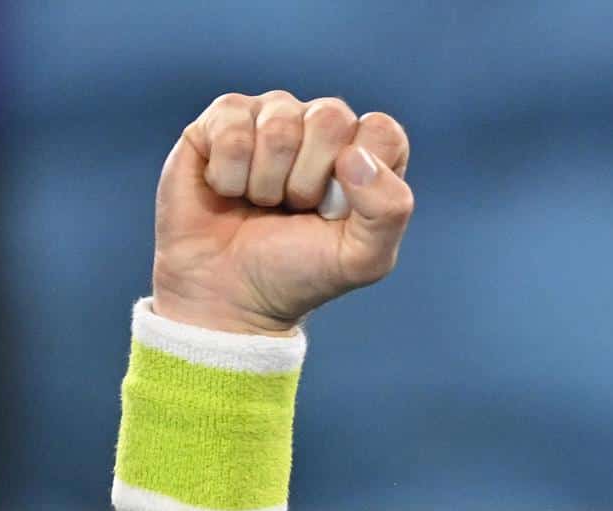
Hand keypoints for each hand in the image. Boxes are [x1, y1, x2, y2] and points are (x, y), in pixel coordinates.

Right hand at [151, 90, 413, 335]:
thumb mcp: (362, 259)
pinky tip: (230, 190)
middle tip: (298, 209)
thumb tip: (354, 155)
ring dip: (267, 183)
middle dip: (309, 179)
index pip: (382, 130)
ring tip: (264, 204)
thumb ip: (388, 211)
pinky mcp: (223, 119)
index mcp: (368, 156)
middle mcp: (323, 128)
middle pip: (330, 117)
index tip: (338, 211)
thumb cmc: (300, 271)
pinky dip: (229, 175)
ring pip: (279, 125)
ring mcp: (273, 117)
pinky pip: (231, 129)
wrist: (228, 291)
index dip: (360, 172)